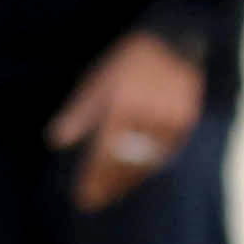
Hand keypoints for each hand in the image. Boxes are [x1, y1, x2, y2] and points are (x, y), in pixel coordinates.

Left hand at [49, 31, 205, 212]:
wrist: (174, 40)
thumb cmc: (129, 61)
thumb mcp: (98, 80)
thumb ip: (79, 113)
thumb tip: (56, 140)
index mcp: (122, 107)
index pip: (105, 154)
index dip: (94, 179)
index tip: (83, 197)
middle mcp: (148, 118)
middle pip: (126, 164)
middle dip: (108, 185)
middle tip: (94, 202)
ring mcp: (170, 122)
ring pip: (147, 163)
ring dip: (127, 181)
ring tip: (111, 194)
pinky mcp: (187, 122)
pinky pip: (166, 154)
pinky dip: (149, 167)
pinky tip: (136, 176)